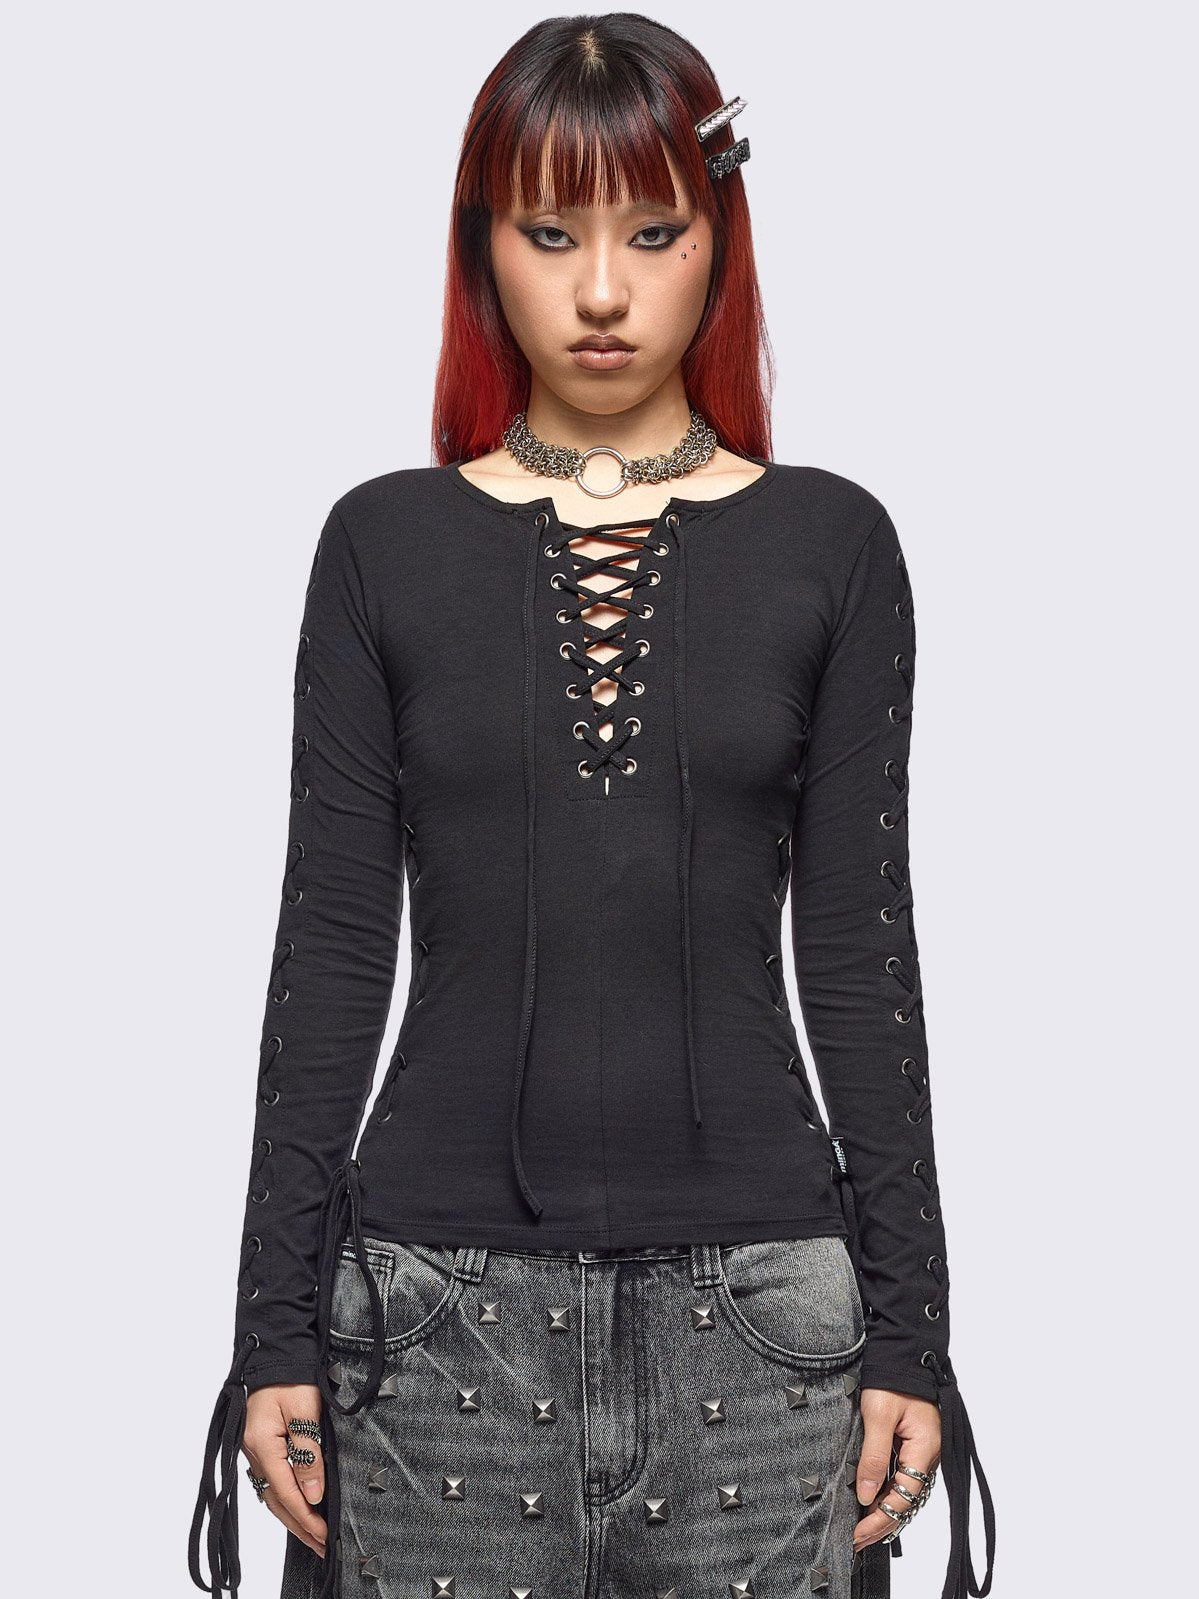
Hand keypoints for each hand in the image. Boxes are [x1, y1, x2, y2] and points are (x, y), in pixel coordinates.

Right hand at [242, 1384, 328, 1558]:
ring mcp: (253, 1450)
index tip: (324, 1535)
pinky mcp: (259, 1445)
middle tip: (321, 1547)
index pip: (286, 1492)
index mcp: (262, 1444)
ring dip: (292, 1516)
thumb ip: (308, 1452)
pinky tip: (296, 1507)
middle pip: (276, 1500)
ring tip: (311, 1536)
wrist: (275, 1352)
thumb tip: (313, 1493)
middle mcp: (253, 1452)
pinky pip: (270, 1480)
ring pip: (271, 1493)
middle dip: (299, 1526)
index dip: (306, 1517)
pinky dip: (283, 1499)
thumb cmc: (291, 1376)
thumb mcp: (304, 1409)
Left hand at [852, 1386, 940, 1553]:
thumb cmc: (892, 1378)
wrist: (901, 1351)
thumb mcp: (879, 1415)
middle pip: (905, 1501)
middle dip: (880, 1523)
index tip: (857, 1534)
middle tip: (855, 1542)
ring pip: (904, 1492)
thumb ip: (874, 1456)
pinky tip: (871, 1503)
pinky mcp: (911, 1444)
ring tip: (860, 1531)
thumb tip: (866, 1495)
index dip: (879, 1519)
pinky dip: (886, 1493)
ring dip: (883, 1511)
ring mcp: (920, 1451)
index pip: (902, 1498)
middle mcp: (926, 1455)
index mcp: (924, 1449)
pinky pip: (901, 1477)